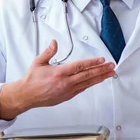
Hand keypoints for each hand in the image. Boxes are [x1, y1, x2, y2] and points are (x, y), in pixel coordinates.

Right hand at [0, 40, 115, 119]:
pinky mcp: (67, 96)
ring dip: (99, 78)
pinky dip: (91, 84)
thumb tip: (54, 42)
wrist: (27, 96)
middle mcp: (65, 83)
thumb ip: (48, 52)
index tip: (102, 60)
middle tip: (111, 66)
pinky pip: (82, 89)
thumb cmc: (32, 80)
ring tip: (109, 74)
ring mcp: (67, 91)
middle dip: (101, 70)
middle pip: (87, 75)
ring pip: (87, 83)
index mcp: (59, 73)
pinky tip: (97, 81)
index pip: (80, 66)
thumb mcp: (39, 62)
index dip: (92, 62)